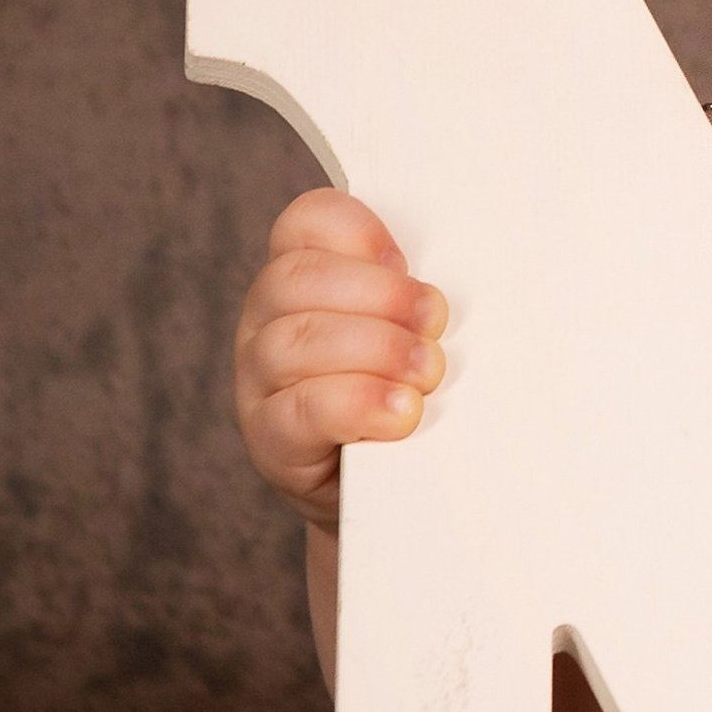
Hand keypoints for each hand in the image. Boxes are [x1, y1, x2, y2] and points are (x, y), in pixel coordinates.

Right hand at [233, 189, 447, 528]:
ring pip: (295, 341)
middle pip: (297, 278)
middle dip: (380, 295)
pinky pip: (301, 410)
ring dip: (376, 350)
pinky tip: (399, 412)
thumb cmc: (401, 391)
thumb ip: (415, 298)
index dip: (357, 230)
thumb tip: (452, 287)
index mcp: (302, 277)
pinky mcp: (269, 439)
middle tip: (434, 322)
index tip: (407, 261)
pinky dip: (358, 404)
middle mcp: (268, 320)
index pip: (306, 223)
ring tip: (426, 373)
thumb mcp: (409, 333)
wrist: (387, 489)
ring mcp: (259, 380)